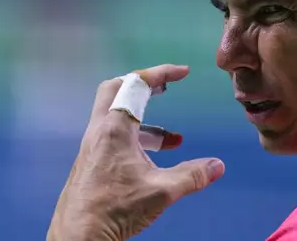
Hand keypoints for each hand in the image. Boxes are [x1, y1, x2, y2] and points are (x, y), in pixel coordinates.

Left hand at [46, 64, 224, 240]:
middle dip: (143, 84)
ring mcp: (93, 146)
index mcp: (115, 128)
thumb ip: (192, 175)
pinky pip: (115, 136)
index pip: (137, 84)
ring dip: (145, 118)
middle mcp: (100, 130)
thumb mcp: (161, 191)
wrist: (78, 237)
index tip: (183, 72)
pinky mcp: (91, 161)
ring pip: (116, 115)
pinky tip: (153, 160)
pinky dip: (136, 137)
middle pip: (116, 89)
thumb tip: (218, 166)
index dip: (162, 73)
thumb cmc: (115, 209)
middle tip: (165, 87)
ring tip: (173, 139)